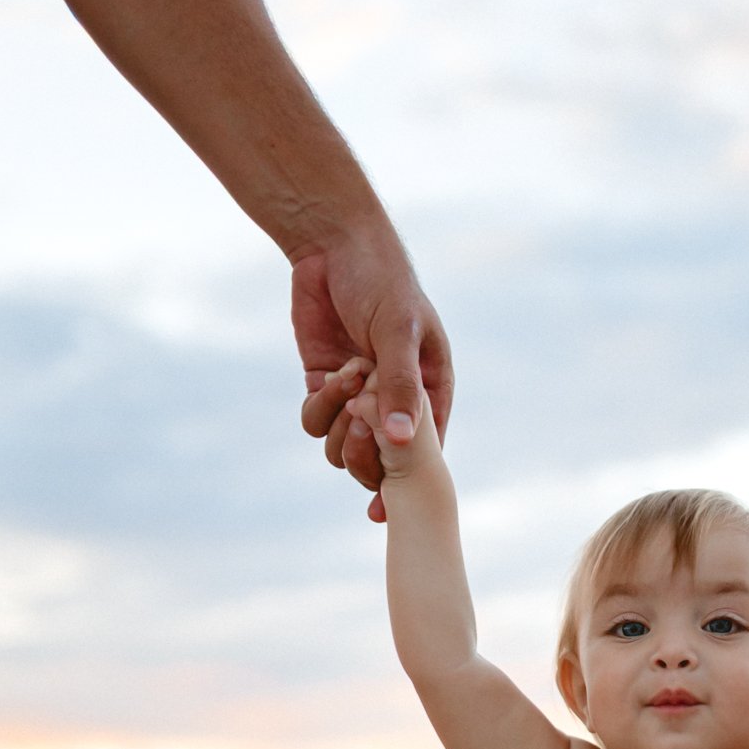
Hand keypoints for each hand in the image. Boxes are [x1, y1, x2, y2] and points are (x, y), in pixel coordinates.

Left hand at [293, 221, 452, 521]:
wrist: (331, 244)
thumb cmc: (381, 280)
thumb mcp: (398, 330)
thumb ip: (399, 385)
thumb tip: (398, 440)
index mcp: (430, 392)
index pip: (424, 454)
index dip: (404, 482)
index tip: (381, 505)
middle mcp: (396, 403)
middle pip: (381, 463)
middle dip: (365, 453)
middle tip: (358, 424)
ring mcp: (359, 398)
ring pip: (345, 448)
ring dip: (340, 425)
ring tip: (346, 377)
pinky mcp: (326, 387)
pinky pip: (318, 423)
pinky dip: (319, 409)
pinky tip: (328, 376)